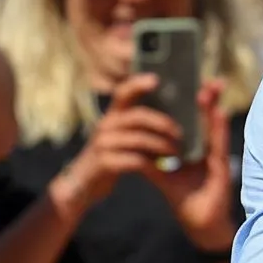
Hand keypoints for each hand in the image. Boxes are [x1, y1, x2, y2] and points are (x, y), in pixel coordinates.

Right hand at [48, 75, 184, 215]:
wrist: (83, 183)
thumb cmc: (109, 156)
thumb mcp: (118, 135)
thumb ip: (134, 123)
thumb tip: (166, 113)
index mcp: (112, 116)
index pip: (123, 93)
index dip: (138, 84)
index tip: (156, 79)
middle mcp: (105, 126)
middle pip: (138, 116)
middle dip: (162, 123)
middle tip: (180, 133)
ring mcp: (104, 144)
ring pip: (139, 139)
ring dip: (161, 146)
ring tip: (176, 153)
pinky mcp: (105, 163)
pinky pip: (134, 160)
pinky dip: (151, 164)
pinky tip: (161, 167)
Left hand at [142, 79, 237, 252]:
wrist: (199, 224)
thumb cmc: (184, 198)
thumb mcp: (163, 176)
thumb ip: (151, 162)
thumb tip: (132, 147)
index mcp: (193, 148)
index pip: (194, 119)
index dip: (194, 101)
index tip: (190, 81)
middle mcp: (206, 148)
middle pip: (206, 118)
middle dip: (206, 98)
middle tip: (206, 78)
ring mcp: (215, 156)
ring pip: (213, 127)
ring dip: (212, 107)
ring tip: (210, 88)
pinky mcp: (221, 168)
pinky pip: (219, 145)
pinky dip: (218, 129)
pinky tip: (218, 112)